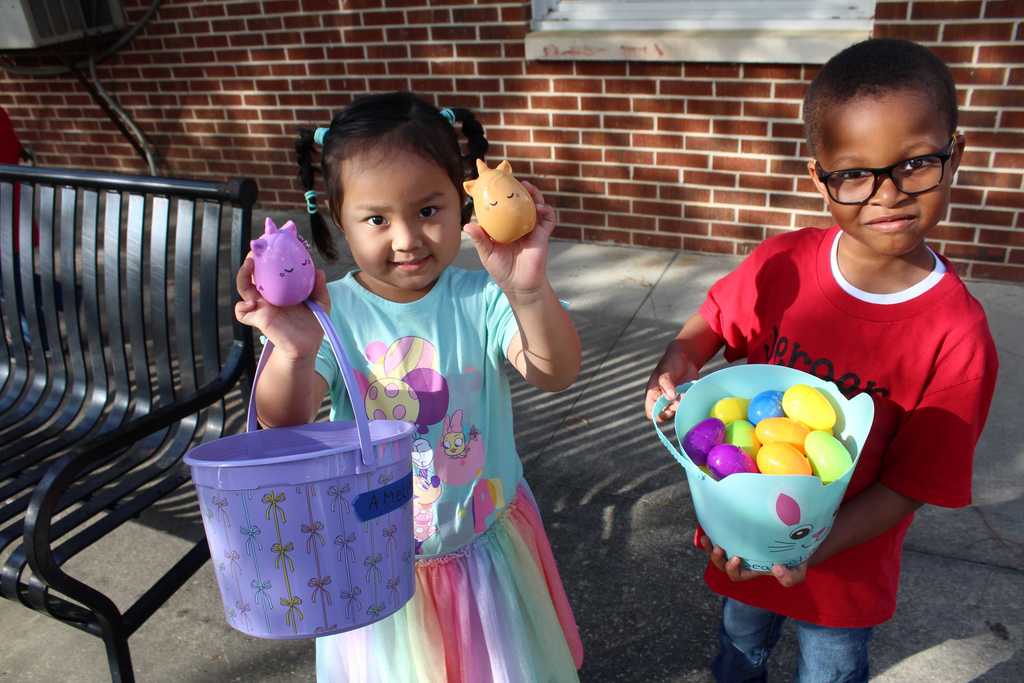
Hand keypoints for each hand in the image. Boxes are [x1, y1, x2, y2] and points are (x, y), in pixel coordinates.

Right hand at [234, 254, 330, 359]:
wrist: (307, 346)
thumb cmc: (312, 324)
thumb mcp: (320, 303)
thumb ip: (319, 287)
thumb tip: (319, 271)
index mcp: (281, 287)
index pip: (270, 267)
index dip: (268, 255)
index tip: (271, 240)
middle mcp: (269, 295)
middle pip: (253, 272)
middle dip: (252, 258)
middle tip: (256, 248)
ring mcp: (262, 306)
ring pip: (243, 287)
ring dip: (243, 274)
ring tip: (249, 265)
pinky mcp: (259, 319)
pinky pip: (242, 312)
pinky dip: (242, 306)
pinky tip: (252, 302)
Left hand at [463, 180, 554, 295]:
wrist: (520, 285)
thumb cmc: (501, 270)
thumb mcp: (487, 253)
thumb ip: (479, 239)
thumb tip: (467, 225)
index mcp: (505, 226)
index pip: (504, 206)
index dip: (502, 194)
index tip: (497, 182)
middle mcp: (519, 225)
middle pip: (521, 202)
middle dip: (519, 190)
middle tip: (514, 180)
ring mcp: (532, 229)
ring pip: (535, 206)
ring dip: (534, 195)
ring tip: (528, 188)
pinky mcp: (543, 235)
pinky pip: (548, 219)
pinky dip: (546, 210)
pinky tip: (540, 207)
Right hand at [644, 339, 698, 420]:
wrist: (685, 359)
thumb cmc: (670, 364)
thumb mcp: (666, 373)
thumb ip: (667, 385)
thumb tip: (670, 397)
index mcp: (653, 395)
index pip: (651, 413)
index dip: (657, 414)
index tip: (667, 407)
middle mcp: (662, 400)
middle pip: (665, 416)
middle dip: (672, 410)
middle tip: (678, 399)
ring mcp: (674, 401)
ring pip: (677, 413)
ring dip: (682, 406)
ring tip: (684, 393)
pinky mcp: (684, 399)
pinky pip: (686, 407)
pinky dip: (689, 402)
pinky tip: (689, 391)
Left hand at [699, 532, 807, 586]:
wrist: (798, 539)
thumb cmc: (794, 559)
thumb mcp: (796, 572)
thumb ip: (789, 577)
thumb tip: (775, 569)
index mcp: (751, 569)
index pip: (736, 574)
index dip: (732, 569)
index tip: (737, 558)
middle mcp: (742, 558)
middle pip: (721, 564)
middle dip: (716, 558)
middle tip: (719, 549)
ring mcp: (738, 544)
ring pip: (716, 549)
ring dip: (709, 547)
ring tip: (707, 539)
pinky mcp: (736, 531)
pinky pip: (719, 533)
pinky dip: (712, 530)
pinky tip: (709, 523)